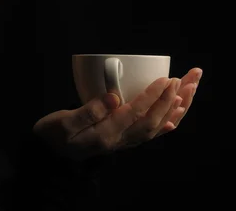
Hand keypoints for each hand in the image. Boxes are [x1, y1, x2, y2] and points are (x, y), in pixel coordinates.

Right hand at [32, 67, 201, 160]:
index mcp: (104, 134)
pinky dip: (162, 128)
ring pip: (154, 128)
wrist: (47, 156)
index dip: (152, 96)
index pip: (134, 113)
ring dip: (173, 111)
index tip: (165, 79)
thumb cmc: (51, 135)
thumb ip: (87, 111)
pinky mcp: (118, 141)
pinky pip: (146, 136)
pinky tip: (172, 121)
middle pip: (151, 121)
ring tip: (187, 94)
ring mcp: (119, 143)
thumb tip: (112, 97)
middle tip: (182, 80)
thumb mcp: (62, 122)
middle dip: (169, 100)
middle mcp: (117, 141)